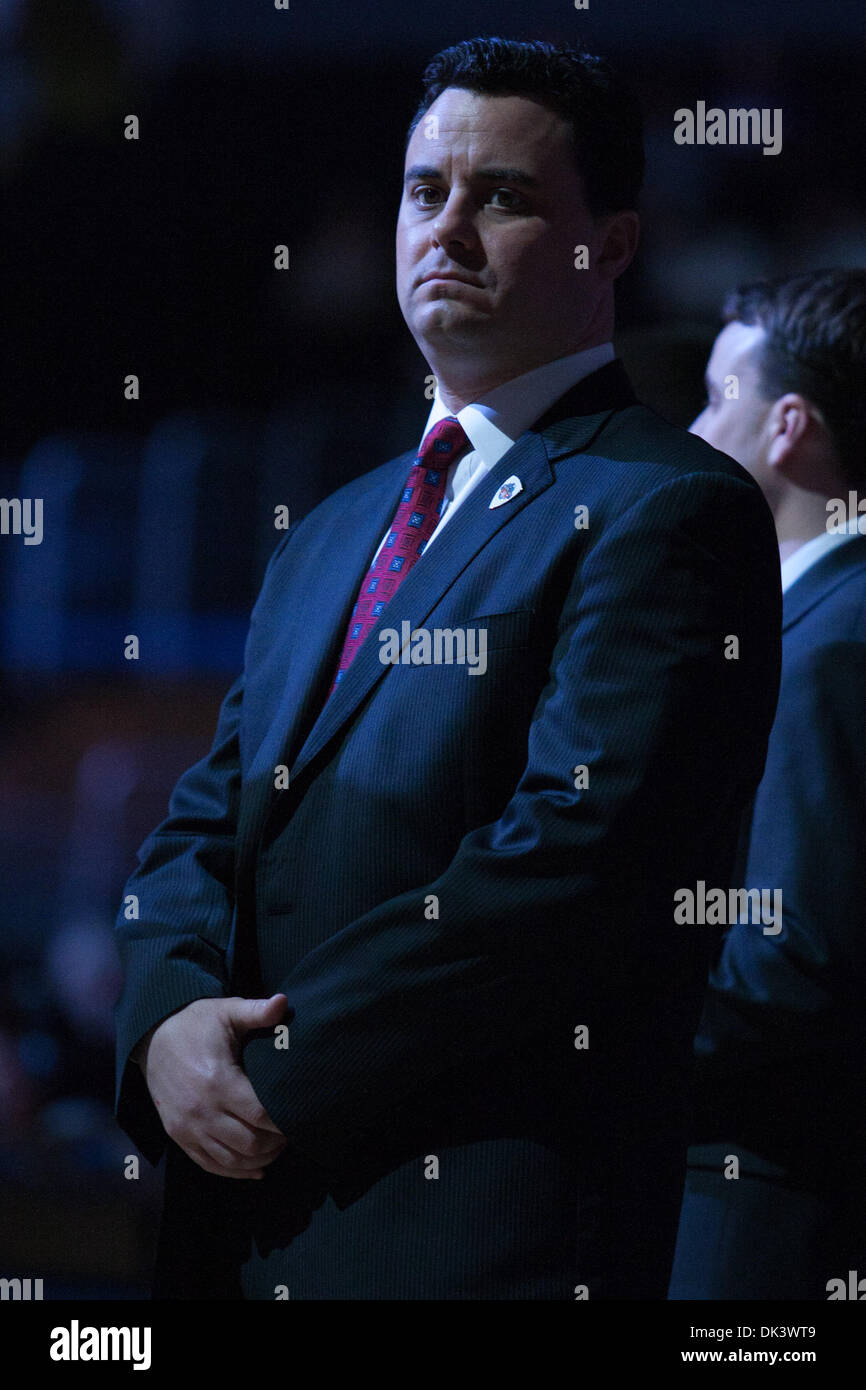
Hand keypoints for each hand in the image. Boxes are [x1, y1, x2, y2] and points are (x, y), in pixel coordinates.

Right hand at [141, 994, 288, 1179]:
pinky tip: (255, 1168)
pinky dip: (235, 1172)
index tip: (301, 1115)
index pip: (260, 1114)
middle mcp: (201, 1110)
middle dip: (276, 1143)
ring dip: (259, 1159)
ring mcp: (187, 1127)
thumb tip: (285, 1002)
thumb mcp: (226, 1011)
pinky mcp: (177, 1136)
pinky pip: (209, 1165)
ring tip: (277, 1147)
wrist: (152, 1037)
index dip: (284, 1121)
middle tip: (293, 1132)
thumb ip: (257, 1011)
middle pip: (249, 1143)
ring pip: (231, 1160)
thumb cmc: (196, 1023)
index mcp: (217, 1081)